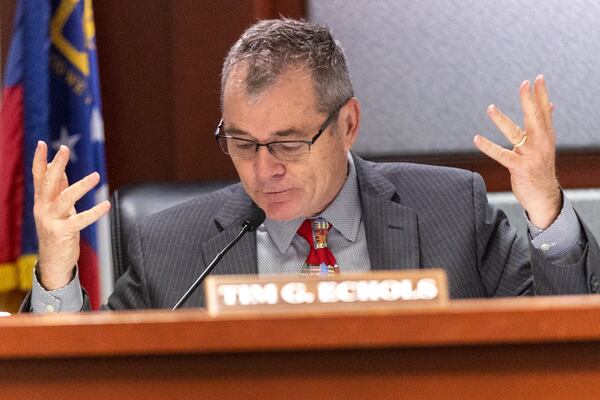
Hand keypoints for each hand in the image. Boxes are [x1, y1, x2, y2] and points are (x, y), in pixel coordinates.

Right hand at [32, 141, 110, 289]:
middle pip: (48, 183)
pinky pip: (80, 220)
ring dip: (81, 186)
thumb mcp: (57, 210)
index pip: (38, 178)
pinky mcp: (62, 233)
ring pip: (64, 198)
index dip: (40, 161)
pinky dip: (94, 212)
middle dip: (55, 165)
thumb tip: (63, 172)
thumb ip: (59, 192)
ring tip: (96, 176)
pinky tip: (106, 206)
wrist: (53, 262)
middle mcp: (42, 209)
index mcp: (41, 202)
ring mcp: (51, 221)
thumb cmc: (57, 233)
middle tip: (63, 149)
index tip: (42, 144)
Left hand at [474, 75, 559, 228]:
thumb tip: (551, 105)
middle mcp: (541, 143)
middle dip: (529, 100)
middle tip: (524, 83)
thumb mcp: (545, 144)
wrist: (544, 196)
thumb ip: (545, 124)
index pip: (545, 111)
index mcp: (546, 136)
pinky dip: (488, 147)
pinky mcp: (519, 168)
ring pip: (515, 134)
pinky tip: (476, 138)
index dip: (542, 95)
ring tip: (490, 107)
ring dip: (502, 120)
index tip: (538, 78)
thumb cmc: (541, 167)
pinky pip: (501, 155)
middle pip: (535, 118)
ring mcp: (531, 155)